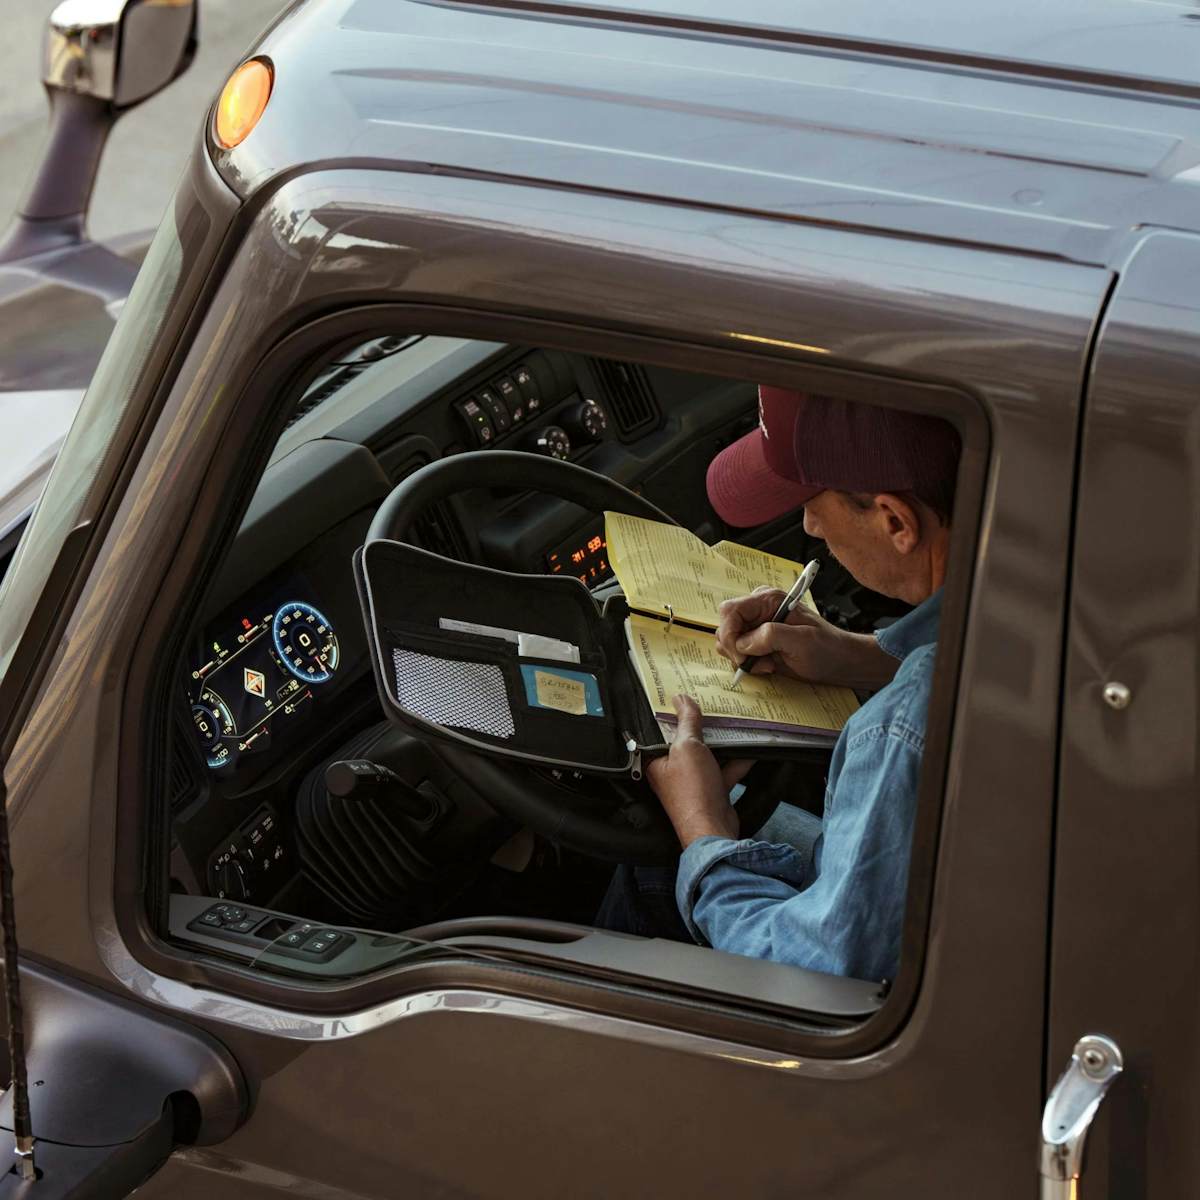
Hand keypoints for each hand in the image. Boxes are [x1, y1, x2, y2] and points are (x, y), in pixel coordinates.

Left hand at [646, 695, 752, 847]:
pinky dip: (737, 762)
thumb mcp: (688, 747)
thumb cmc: (692, 792)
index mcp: (657, 761)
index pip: (662, 731)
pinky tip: (750, 750)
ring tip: (733, 724)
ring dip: (721, 743)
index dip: (673, 714)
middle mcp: (672, 772)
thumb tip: (681, 699)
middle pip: (687, 742)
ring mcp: (693, 782)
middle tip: (712, 707)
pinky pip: (724, 771)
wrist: (712, 829)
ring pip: (708, 756)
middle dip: (701, 727)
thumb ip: (687, 722)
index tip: (685, 698)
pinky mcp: (712, 791)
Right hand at [714, 586, 897, 690]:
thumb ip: (770, 636)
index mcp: (768, 599)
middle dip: (737, 650)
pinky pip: (737, 652)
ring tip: (769, 663)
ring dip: (744, 659)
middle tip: (760, 662)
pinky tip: (769, 665)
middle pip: (725, 626)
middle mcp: (758, 609)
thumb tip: (743, 643)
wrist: (838, 661)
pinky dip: (749, 664)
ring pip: (728, 641)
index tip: (742, 656)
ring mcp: (756, 626)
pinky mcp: (756, 642)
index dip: (730, 634)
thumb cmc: (827, 648)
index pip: (730, 611)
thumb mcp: (802, 641)